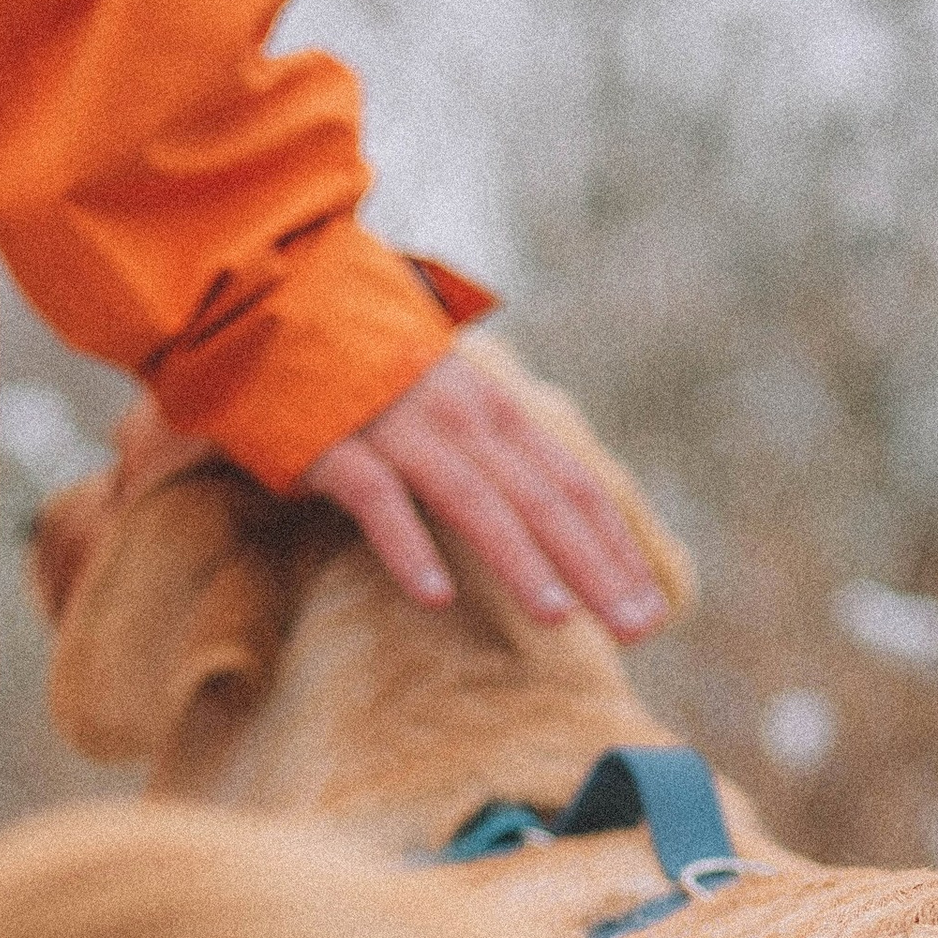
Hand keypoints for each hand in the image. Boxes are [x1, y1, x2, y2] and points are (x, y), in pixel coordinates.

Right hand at [303, 350, 669, 639]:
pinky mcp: (337, 448)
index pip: (575, 487)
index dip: (617, 548)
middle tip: (635, 628)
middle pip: (541, 499)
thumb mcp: (455, 406)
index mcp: (499, 413)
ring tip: (558, 618)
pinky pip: (379, 502)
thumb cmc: (378, 383)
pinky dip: (408, 546)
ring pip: (473, 500)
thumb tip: (563, 531)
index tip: (655, 609)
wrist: (282, 309)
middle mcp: (463, 420)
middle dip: (593, 566)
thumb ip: (504, 457)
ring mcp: (401, 432)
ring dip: (520, 559)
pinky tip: (435, 596)